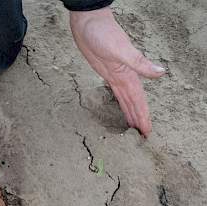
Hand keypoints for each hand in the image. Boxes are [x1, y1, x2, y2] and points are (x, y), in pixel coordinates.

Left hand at [70, 7, 164, 136]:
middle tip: (141, 137)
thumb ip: (139, 63)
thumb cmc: (103, 34)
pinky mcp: (106, 75)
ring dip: (130, 114)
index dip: (143, 117)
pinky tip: (123, 107)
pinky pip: (116, 94)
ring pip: (126, 101)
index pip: (139, 101)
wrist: (89, 23)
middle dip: (139, 120)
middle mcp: (125, 79)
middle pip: (134, 104)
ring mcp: (116, 77)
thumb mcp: (121, 50)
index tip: (147, 132)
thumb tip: (161, 73)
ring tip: (133, 128)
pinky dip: (120, 103)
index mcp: (130, 75)